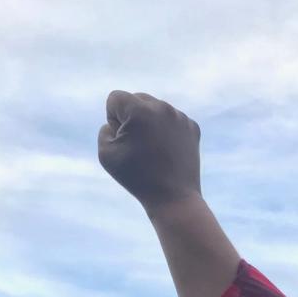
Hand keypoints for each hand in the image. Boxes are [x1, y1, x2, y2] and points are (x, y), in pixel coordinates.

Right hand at [98, 91, 201, 208]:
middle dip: (131, 118)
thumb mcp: (106, 153)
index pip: (115, 98)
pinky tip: (167, 151)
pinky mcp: (192, 126)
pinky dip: (166, 131)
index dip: (113, 119)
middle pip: (137, 99)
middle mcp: (162, 107)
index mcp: (139, 110)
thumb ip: (105, 129)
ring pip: (155, 109)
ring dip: (149, 123)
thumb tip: (119, 120)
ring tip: (153, 150)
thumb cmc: (136, 177)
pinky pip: (171, 120)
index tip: (123, 140)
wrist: (173, 198)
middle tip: (138, 146)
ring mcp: (180, 116)